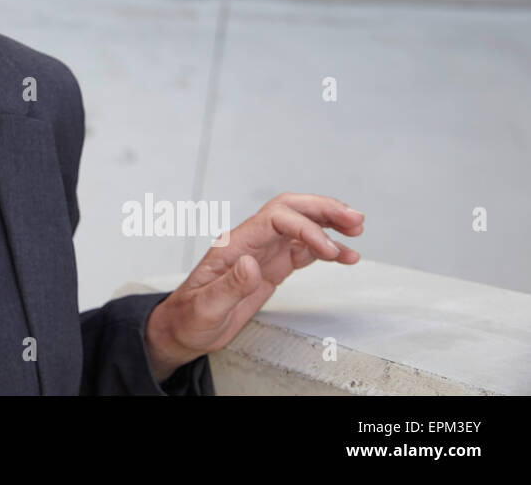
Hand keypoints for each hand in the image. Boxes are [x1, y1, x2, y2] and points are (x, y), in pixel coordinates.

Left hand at [143, 192, 363, 382]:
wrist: (183, 329)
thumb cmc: (189, 318)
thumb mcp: (206, 308)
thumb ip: (229, 286)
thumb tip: (251, 262)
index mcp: (234, 246)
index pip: (274, 219)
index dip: (304, 227)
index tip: (328, 249)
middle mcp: (249, 243)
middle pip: (289, 210)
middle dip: (322, 210)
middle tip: (354, 219)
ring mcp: (261, 253)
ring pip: (299, 226)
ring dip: (328, 224)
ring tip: (357, 230)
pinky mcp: (270, 267)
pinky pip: (301, 250)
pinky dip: (325, 249)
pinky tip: (344, 254)